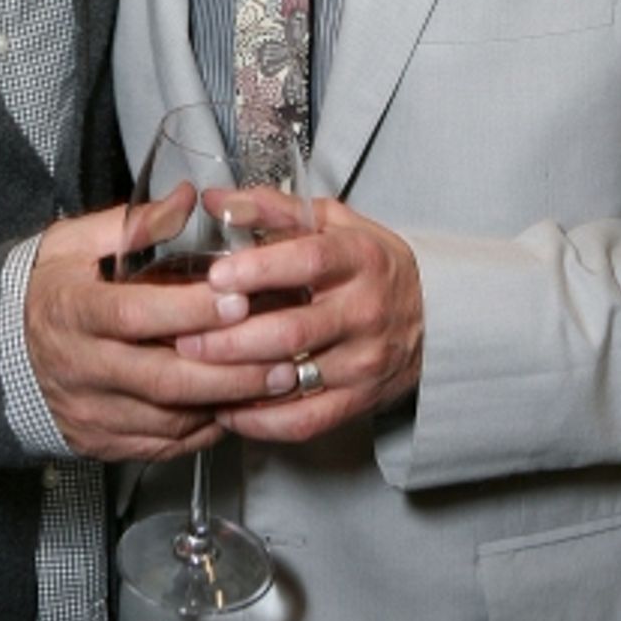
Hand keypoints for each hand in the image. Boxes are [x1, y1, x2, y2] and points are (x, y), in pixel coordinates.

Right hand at [24, 206, 285, 462]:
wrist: (0, 352)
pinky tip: (239, 407)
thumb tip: (188, 199)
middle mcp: (82, 368)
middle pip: (163, 379)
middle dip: (230, 371)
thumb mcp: (75, 242)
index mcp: (73, 311)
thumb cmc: (48, 289)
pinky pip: (162, 444)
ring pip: (169, 419)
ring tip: (278, 382)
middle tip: (283, 357)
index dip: (188, 311)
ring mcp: (92, 412)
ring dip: (227, 403)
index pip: (135, 315)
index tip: (236, 299)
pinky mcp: (102, 442)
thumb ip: (133, 223)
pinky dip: (205, 429)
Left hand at [172, 199, 423, 444]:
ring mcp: (363, 362)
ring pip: (294, 380)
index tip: (215, 276)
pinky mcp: (359, 401)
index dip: (259, 270)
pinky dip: (261, 422)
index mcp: (358, 258)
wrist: (435, 317)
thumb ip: (271, 207)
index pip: (307, 262)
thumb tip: (214, 198)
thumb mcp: (332, 222)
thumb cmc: (370, 263)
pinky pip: (306, 420)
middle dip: (231, 338)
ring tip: (193, 373)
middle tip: (184, 336)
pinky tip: (227, 409)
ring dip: (237, 381)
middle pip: (292, 330)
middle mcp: (364, 312)